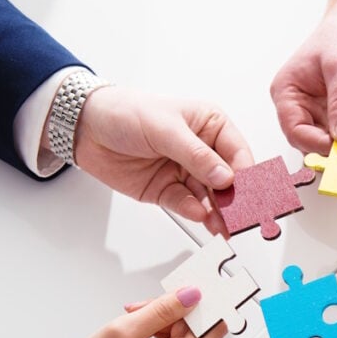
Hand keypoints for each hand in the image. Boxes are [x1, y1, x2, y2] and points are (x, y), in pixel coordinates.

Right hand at [53, 287, 224, 337]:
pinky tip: (133, 328)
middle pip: (192, 327)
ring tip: (130, 319)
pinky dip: (152, 329)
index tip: (194, 289)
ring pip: (178, 331)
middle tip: (142, 307)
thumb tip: (192, 295)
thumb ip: (162, 310)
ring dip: (158, 318)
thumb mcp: (124, 332)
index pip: (213, 329)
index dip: (206, 306)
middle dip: (170, 310)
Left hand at [68, 86, 253, 233]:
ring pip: (210, 198)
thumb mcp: (165, 128)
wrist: (85, 128)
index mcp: (210, 126)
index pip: (238, 153)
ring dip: (218, 212)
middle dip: (235, 200)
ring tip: (224, 225)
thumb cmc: (125, 112)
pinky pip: (186, 205)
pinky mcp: (168, 191)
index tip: (251, 194)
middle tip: (242, 217)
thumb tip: (225, 177)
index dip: (247, 175)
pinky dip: (194, 211)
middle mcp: (203, 151)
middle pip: (228, 181)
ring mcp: (186, 172)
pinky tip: (199, 214)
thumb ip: (197, 155)